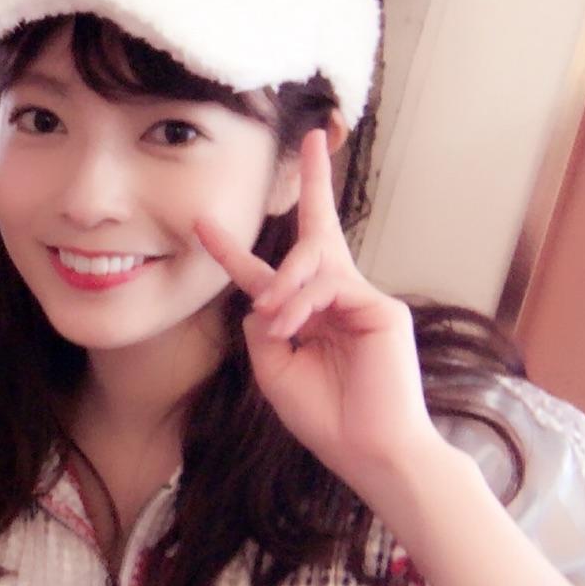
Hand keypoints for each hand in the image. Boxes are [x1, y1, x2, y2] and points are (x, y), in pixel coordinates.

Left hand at [194, 130, 444, 504]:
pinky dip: (303, 304)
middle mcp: (336, 299)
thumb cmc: (323, 415)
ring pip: (312, 262)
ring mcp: (362, 300)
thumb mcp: (272, 367)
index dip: (233, 248)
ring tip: (279, 325)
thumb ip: (263, 323)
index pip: (267, 272)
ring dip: (284, 289)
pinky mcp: (382, 308)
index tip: (202, 222)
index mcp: (305, 316)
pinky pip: (329, 286)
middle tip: (315, 136)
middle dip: (316, 182)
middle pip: (317, 234)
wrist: (367, 449)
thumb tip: (263, 292)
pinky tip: (295, 329)